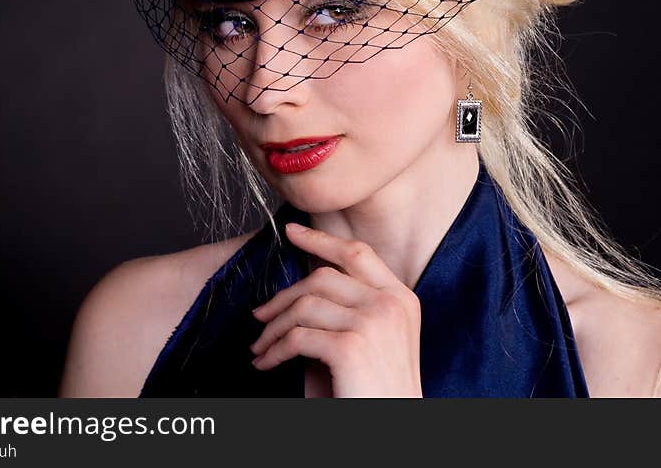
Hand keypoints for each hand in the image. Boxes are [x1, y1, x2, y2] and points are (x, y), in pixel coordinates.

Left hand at [249, 222, 422, 397]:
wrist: (393, 430)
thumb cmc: (376, 394)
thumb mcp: (369, 342)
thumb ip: (344, 311)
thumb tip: (299, 289)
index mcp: (401, 299)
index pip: (357, 254)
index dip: (321, 240)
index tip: (291, 232)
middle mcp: (391, 304)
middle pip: (322, 277)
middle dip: (283, 296)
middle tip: (259, 317)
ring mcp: (374, 322)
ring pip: (305, 305)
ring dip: (273, 328)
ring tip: (259, 348)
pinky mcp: (352, 346)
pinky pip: (298, 337)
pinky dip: (274, 351)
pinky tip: (266, 364)